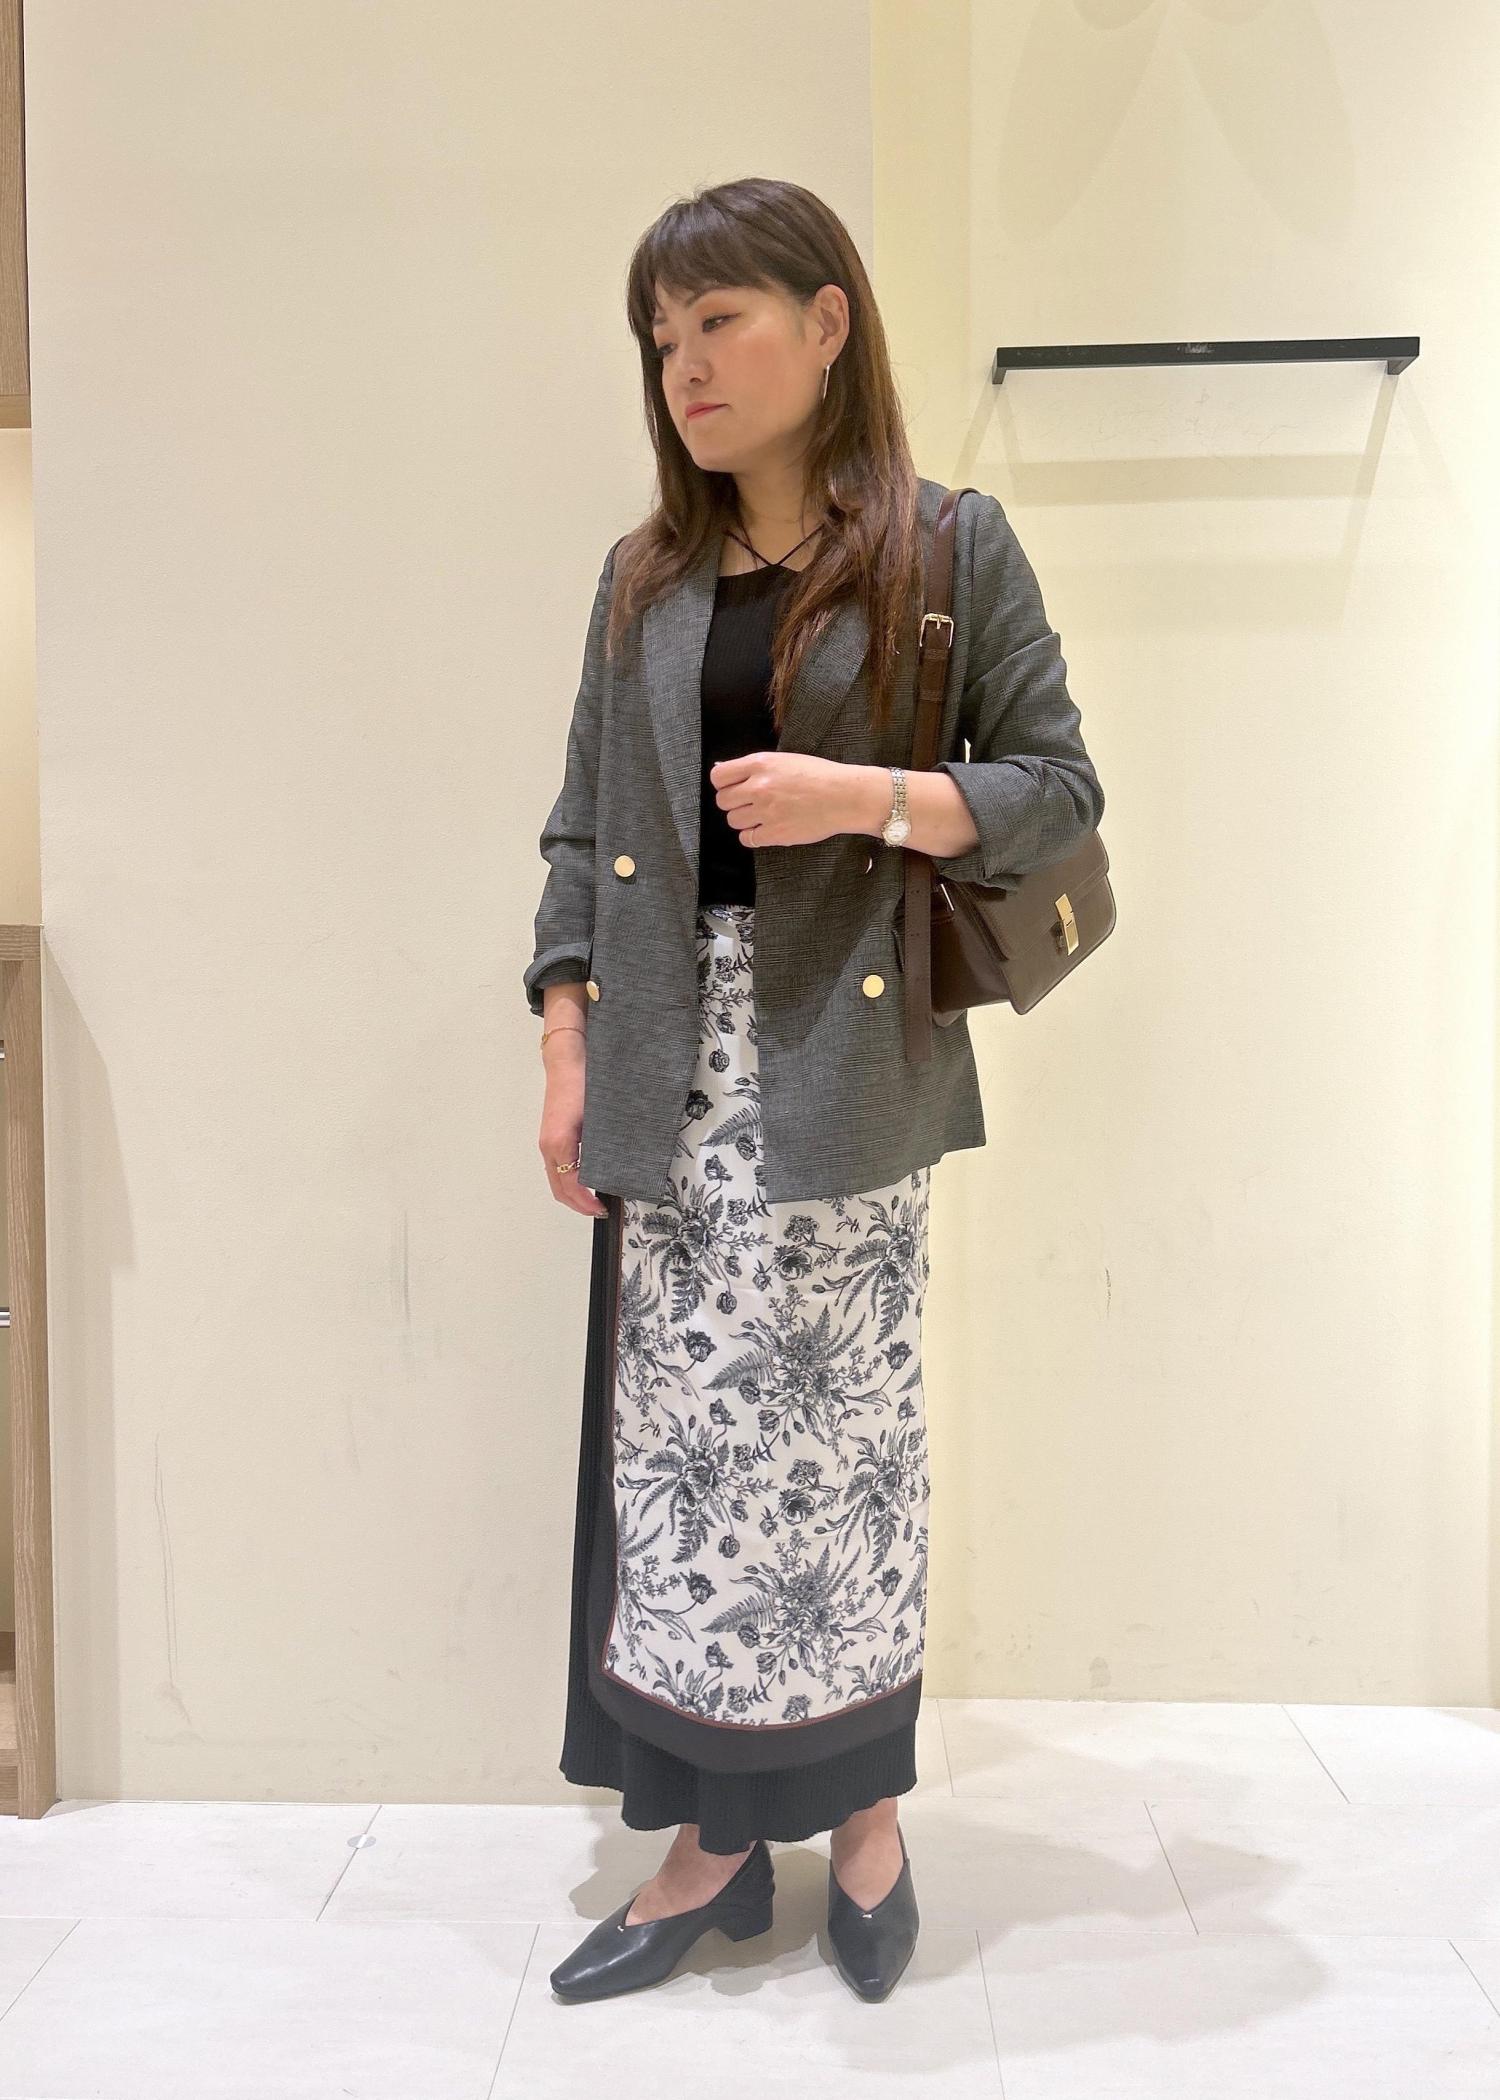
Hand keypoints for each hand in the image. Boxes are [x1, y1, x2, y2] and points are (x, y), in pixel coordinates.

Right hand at [539, 1052, 607, 1216]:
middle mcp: (549, 1146)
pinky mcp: (552, 1135)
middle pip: (559, 1188)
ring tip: (594, 1198)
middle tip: (600, 1210)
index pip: (569, 1184)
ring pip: (556, 1179)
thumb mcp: (594, 1117)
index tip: (602, 1209)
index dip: (585, 1202)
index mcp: (558, 1144)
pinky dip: (568, 1179)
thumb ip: (597, 1146)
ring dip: (572, 1194)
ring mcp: (548, 1142)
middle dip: (578, 1204)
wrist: (567, 1060)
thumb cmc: (582, 1084)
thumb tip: (609, 1171)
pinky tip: (585, 1178)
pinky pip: (556, 1166)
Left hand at [708, 751, 866, 848]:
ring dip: (743, 819)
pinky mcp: (775, 833)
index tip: (732, 787)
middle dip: (733, 802)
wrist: (845, 796)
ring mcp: (766, 812)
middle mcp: (759, 787)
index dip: (723, 783)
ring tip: (762, 815)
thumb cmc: (819, 775)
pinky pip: (747, 839)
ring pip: (733, 821)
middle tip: (751, 803)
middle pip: (723, 801)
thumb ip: (753, 767)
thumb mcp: (783, 760)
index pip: (718, 776)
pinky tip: (766, 828)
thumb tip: (722, 769)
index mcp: (760, 764)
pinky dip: (753, 836)